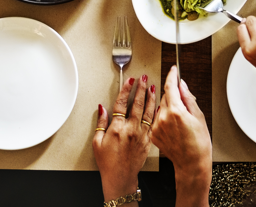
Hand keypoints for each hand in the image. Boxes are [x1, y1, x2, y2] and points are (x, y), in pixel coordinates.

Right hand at [94, 74, 155, 201]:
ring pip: (147, 112)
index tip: (130, 81)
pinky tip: (158, 106)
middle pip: (137, 104)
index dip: (126, 90)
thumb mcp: (97, 142)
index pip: (122, 103)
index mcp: (117, 128)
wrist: (120, 177)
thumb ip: (100, 123)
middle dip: (141, 89)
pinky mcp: (147, 141)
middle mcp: (131, 130)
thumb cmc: (108, 162)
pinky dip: (156, 113)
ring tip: (152, 87)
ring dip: (150, 98)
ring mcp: (141, 135)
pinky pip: (153, 123)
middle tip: (143, 78)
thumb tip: (102, 108)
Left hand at [150, 66, 210, 204]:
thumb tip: (182, 84)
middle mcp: (163, 118)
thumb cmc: (199, 144)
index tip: (173, 70)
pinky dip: (163, 119)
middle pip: (165, 96)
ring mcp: (156, 126)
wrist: (191, 164)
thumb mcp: (199, 117)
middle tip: (184, 105)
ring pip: (160, 108)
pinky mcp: (153, 134)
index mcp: (176, 111)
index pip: (170, 86)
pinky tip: (173, 128)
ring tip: (180, 121)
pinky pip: (157, 119)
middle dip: (173, 95)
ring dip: (168, 108)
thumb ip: (188, 98)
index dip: (172, 75)